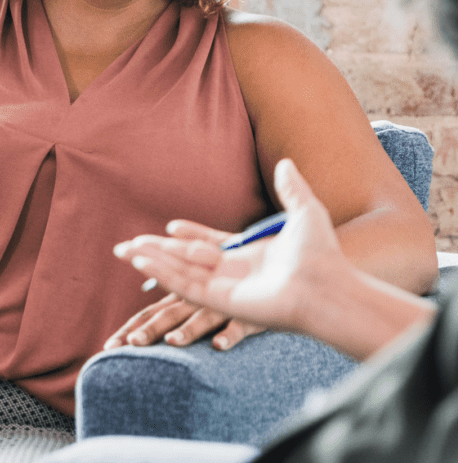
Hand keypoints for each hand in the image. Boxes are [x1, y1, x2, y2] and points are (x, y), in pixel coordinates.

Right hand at [114, 159, 347, 334]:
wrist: (329, 283)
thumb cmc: (322, 254)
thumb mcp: (305, 210)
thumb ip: (291, 188)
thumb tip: (286, 162)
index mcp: (250, 256)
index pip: (209, 246)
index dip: (188, 236)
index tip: (170, 226)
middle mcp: (234, 274)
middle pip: (185, 261)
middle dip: (156, 253)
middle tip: (126, 245)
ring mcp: (226, 288)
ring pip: (179, 273)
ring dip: (152, 262)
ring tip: (125, 251)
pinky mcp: (222, 300)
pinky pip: (186, 285)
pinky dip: (164, 274)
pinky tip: (144, 262)